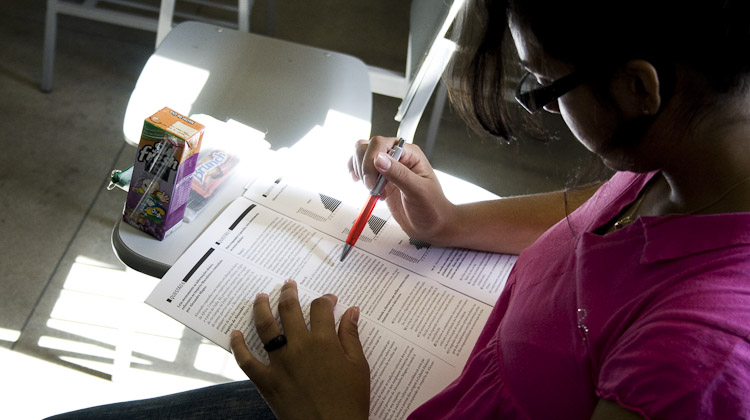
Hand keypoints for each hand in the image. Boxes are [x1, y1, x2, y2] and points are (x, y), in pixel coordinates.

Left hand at [231, 280, 369, 419]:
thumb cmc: (350, 401)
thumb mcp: (358, 367)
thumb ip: (351, 336)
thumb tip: (351, 311)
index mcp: (324, 341)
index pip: (321, 308)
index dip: (325, 300)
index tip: (329, 300)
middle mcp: (299, 347)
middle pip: (289, 310)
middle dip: (289, 294)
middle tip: (288, 286)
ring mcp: (280, 363)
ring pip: (265, 327)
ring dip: (261, 308)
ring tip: (260, 297)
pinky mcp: (266, 381)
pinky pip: (246, 361)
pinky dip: (238, 346)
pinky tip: (235, 333)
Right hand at [348, 136, 457, 245]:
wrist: (433, 225)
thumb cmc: (433, 208)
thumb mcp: (418, 191)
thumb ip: (399, 174)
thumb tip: (379, 159)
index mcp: (409, 154)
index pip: (381, 144)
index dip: (371, 160)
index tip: (373, 181)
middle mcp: (397, 157)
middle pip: (367, 147)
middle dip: (364, 168)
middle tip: (373, 188)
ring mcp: (387, 168)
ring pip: (360, 156)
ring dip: (361, 173)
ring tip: (374, 191)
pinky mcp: (380, 180)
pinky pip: (361, 169)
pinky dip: (357, 176)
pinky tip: (366, 188)